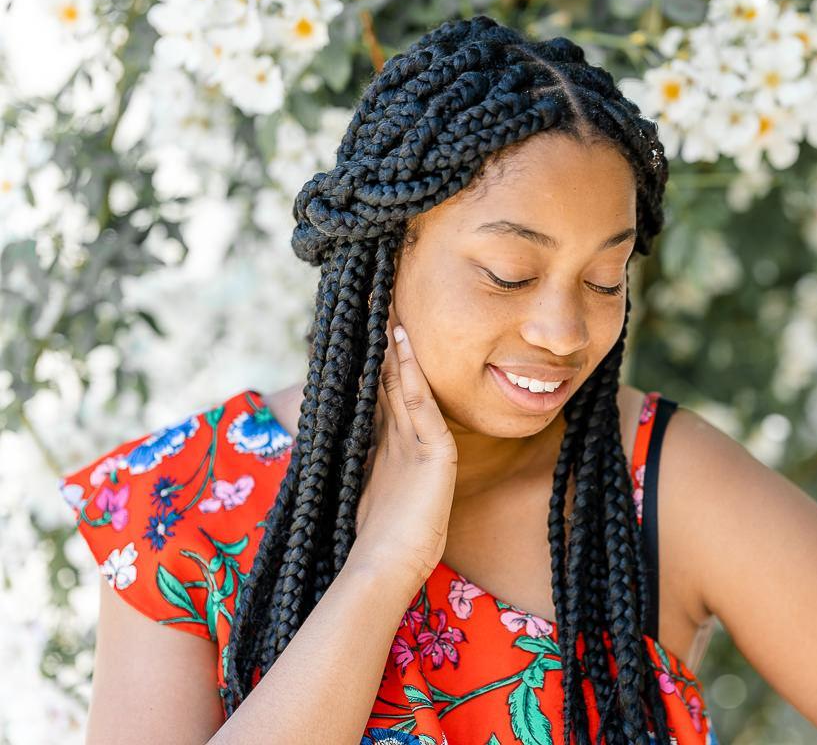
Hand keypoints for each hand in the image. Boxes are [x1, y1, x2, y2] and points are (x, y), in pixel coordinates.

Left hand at [352, 306, 457, 583]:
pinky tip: (402, 344)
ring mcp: (426, 443)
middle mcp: (411, 438)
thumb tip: (332, 427)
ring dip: (400, 347)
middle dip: (389, 345)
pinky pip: (419, 403)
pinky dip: (410, 372)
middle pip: (397, 381)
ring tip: (393, 311)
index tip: (366, 327)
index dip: (375, 359)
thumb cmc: (377, 535)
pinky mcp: (436, 453)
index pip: (382, 392)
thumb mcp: (363, 485)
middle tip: (384, 302)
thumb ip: (359, 458)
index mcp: (393, 446)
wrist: (390, 564)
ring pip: (409, 384)